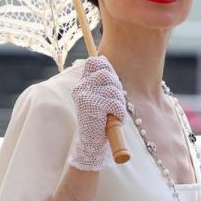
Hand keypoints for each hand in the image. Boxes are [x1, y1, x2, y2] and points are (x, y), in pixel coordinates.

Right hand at [69, 56, 125, 170]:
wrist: (92, 142)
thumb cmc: (100, 119)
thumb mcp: (100, 96)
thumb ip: (102, 80)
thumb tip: (102, 58)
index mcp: (83, 84)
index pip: (94, 63)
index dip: (106, 67)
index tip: (112, 80)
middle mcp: (81, 88)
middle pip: (106, 74)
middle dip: (116, 87)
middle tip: (116, 102)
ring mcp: (84, 96)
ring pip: (112, 89)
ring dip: (119, 102)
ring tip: (114, 113)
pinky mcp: (91, 106)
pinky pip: (114, 103)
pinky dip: (119, 112)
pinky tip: (114, 119)